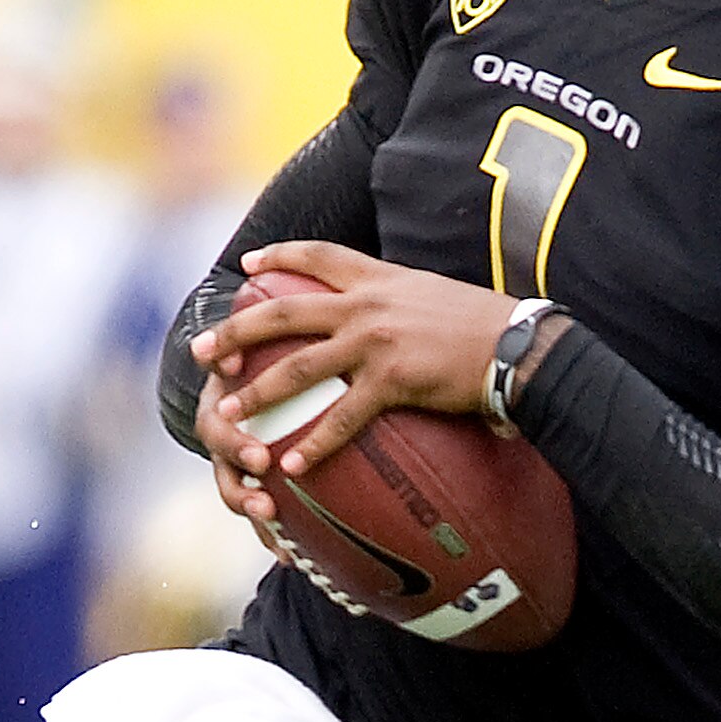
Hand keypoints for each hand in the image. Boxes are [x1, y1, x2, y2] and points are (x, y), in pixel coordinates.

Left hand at [191, 239, 512, 484]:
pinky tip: (291, 464)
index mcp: (378, 278)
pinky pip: (341, 417)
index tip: (246, 264)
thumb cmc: (485, 325)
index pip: (316, 256)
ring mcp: (375, 342)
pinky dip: (313, 444)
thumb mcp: (434, 294)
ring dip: (256, 393)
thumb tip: (392, 308)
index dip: (277, 256)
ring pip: (297, 367)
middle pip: (282, 312)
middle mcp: (367, 305)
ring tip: (226, 414)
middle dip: (235, 333)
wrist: (519, 344)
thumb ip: (401, 298)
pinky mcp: (393, 381)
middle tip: (201, 353)